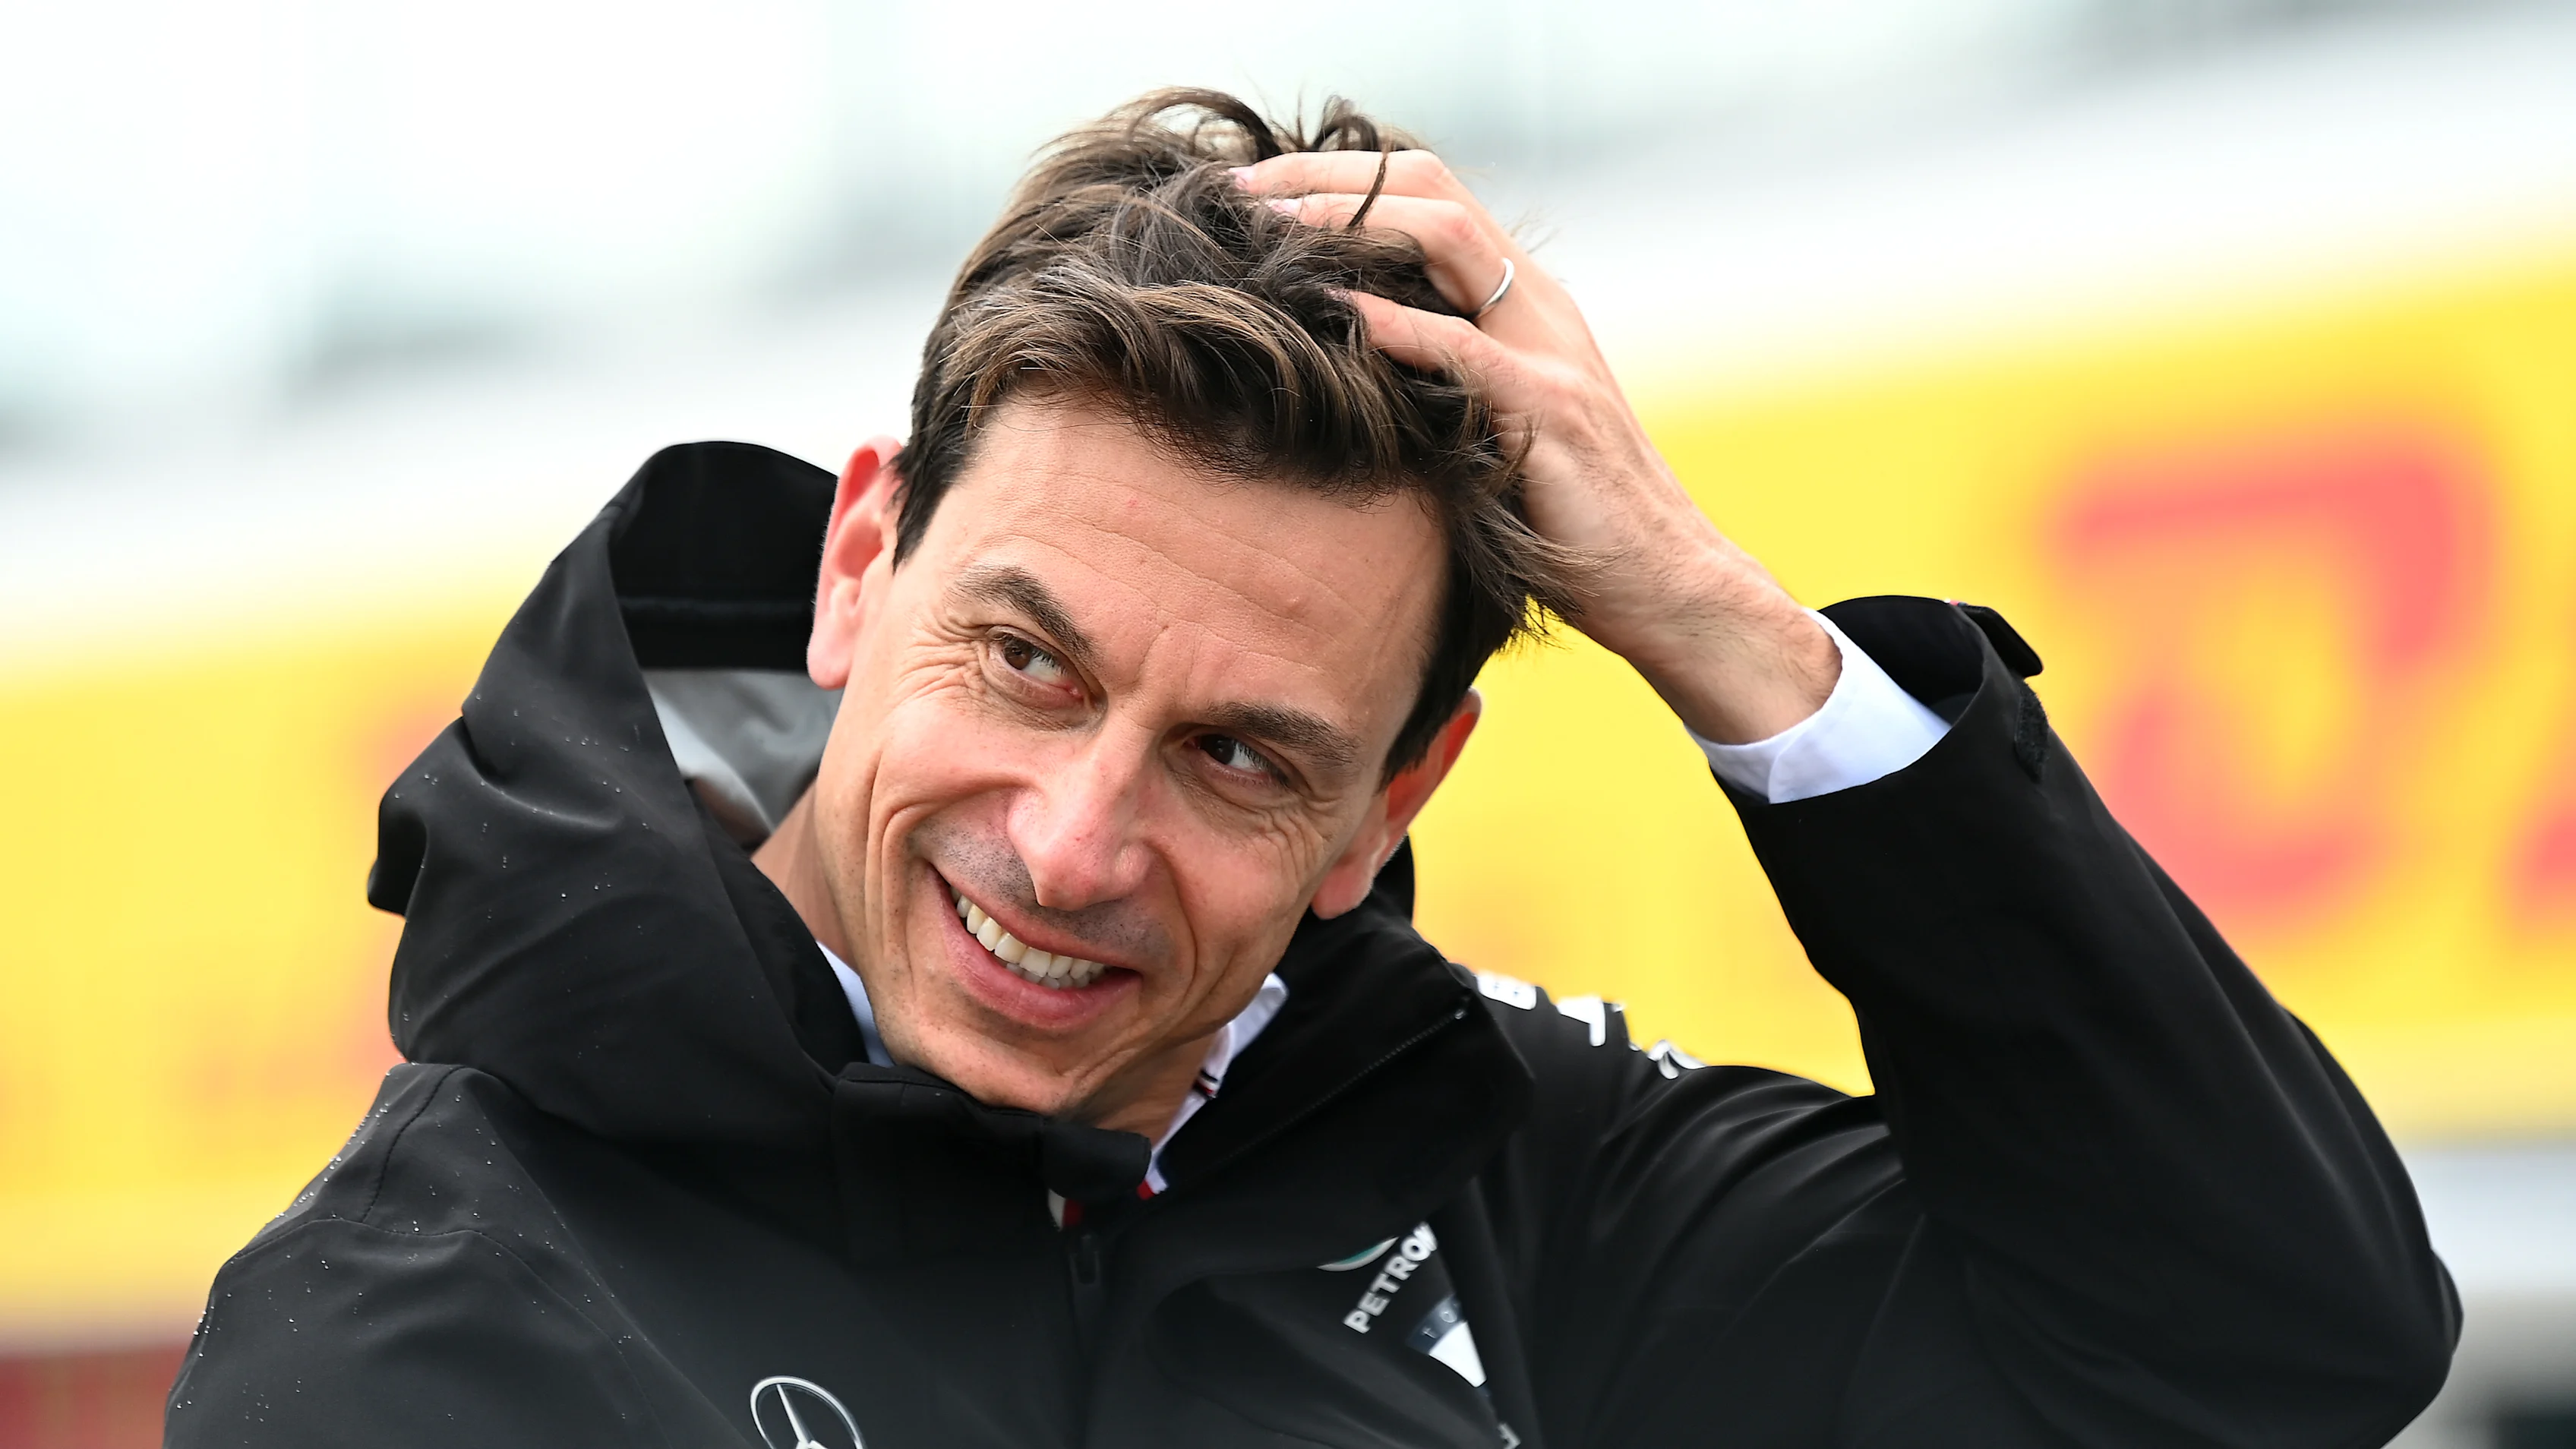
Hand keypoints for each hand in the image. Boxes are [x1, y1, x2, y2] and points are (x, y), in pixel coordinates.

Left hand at [1231, 152, 1838, 744]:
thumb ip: (1440, 384)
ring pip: (1449, 240)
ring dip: (1352, 222)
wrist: (1666, 581)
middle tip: (1243, 189)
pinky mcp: (1551, 409)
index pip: (1430, 196)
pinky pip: (1465, 348)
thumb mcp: (1494, 430)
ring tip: (1272, 226)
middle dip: (1329, 178)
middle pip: (1431, 192)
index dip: (1342, 177)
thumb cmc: (1569, 519)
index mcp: (1524, 304)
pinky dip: (1397, 325)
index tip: (1259, 189)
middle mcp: (1540, 307)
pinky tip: (1338, 315)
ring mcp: (1550, 351)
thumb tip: (1344, 372)